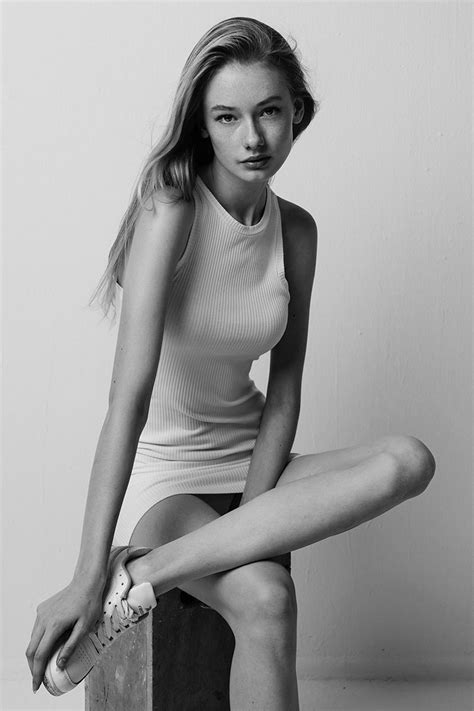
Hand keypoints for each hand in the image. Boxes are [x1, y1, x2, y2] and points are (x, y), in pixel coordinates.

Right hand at [26, 577, 105, 692]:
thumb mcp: (84, 627)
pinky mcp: (43, 608)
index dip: (36, 672)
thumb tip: (59, 665)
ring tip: (44, 664)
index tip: (36, 685)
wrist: (87, 582)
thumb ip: (71, 646)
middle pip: (31, 649)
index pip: (39, 655)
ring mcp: (41, 613)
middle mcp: (43, 619)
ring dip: (36, 653)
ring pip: (32, 638)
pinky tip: (49, 644)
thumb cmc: (89, 603)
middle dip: (33, 666)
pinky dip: (39, 640)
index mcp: (54, 625)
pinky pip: (37, 628)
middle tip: (39, 678)